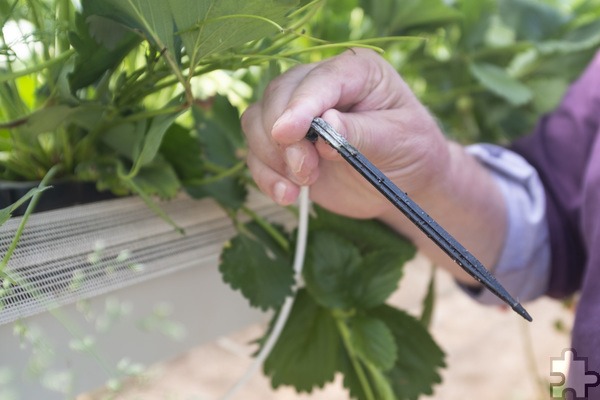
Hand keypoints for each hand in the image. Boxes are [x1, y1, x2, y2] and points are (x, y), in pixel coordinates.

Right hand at [241, 48, 450, 218]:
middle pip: (278, 95)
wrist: (403, 182)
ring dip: (271, 157)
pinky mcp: (285, 144)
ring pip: (257, 121)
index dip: (299, 106)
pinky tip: (288, 195)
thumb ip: (362, 132)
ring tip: (302, 185)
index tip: (286, 134)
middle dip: (284, 138)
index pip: (318, 81)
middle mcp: (321, 84)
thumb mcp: (399, 141)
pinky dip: (265, 176)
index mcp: (356, 71)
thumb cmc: (411, 153)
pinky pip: (256, 153)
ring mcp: (298, 113)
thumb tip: (327, 122)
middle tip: (306, 171)